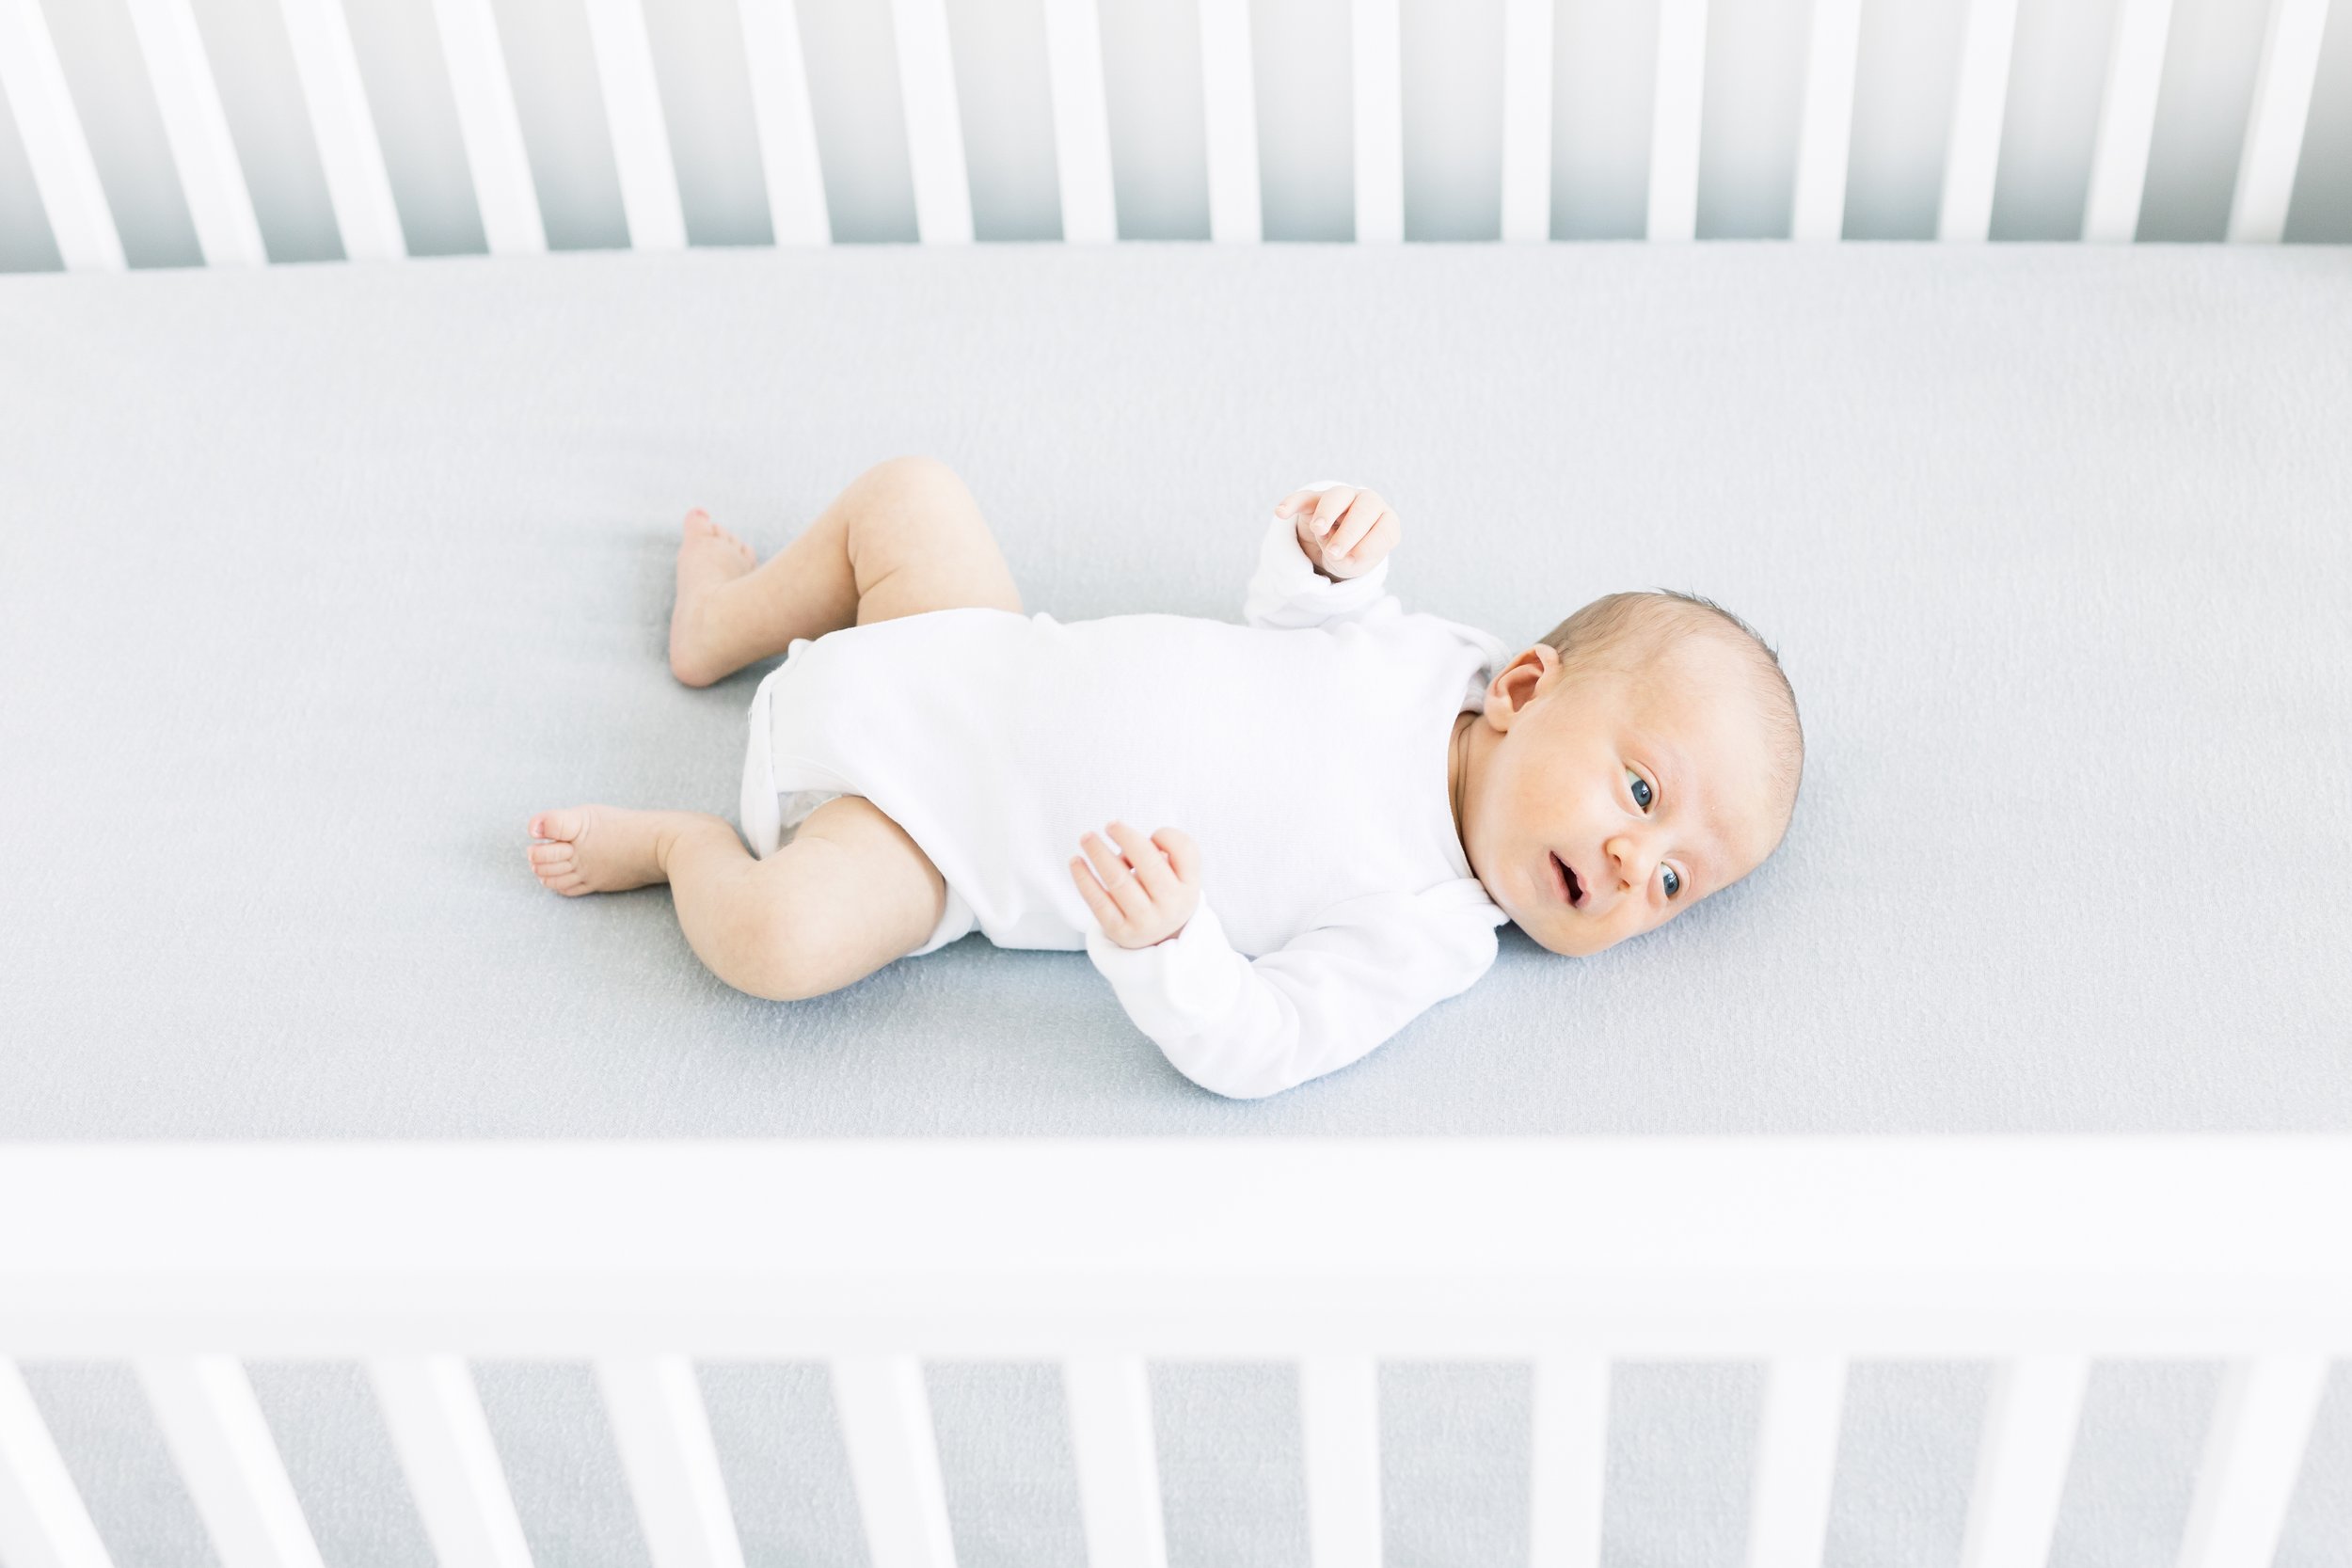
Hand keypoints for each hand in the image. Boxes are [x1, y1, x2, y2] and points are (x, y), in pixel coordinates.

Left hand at [1070, 821, 1201, 948]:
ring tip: (1086, 838)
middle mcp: (1171, 905)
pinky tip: (1075, 862)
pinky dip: (1084, 879)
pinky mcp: (1120, 931)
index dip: (1166, 835)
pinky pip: (1098, 902)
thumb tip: (1126, 845)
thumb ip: (1167, 851)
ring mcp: (1145, 921)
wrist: (1158, 937)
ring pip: (1119, 881)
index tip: (1152, 833)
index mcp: (1188, 886)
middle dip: (1127, 838)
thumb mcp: (1179, 874)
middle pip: (1149, 863)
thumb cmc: (1164, 892)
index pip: (1184, 850)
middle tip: (1110, 825)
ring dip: (1099, 854)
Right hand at [1274, 483, 1400, 580]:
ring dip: (1327, 511)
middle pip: (1364, 506)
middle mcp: (1368, 503)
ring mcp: (1343, 498)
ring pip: (1337, 495)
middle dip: (1349, 530)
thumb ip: (1355, 559)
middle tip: (1334, 552)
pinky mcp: (1317, 500)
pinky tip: (1280, 512)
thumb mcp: (1359, 563)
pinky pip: (1305, 497)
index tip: (1352, 562)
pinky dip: (1293, 503)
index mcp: (1385, 520)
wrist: (1340, 548)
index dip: (1371, 545)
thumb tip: (1343, 557)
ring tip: (1318, 530)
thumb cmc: (1355, 554)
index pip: (1386, 528)